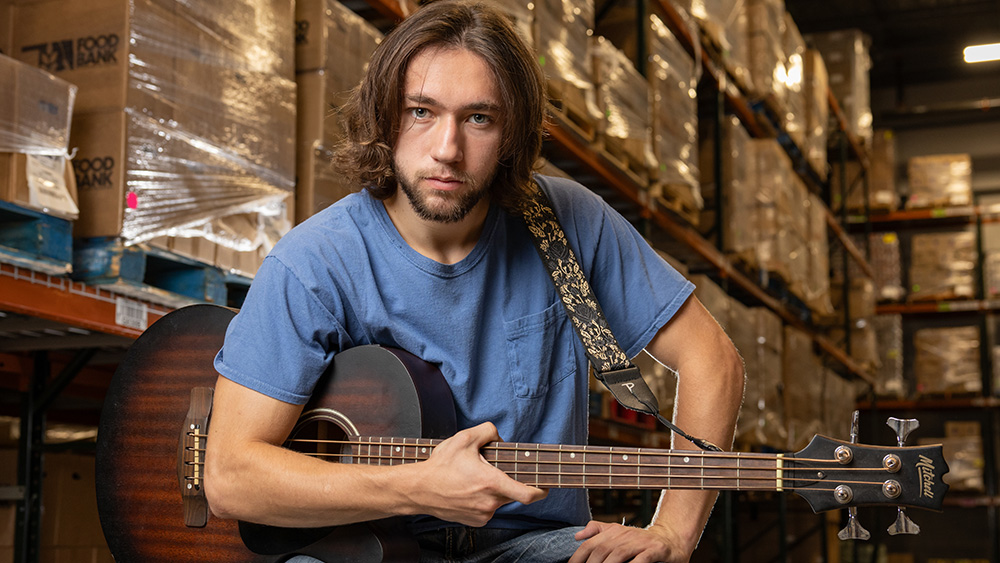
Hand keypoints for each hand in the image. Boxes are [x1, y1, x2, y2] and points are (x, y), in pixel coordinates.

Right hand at [412, 422, 547, 525]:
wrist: (419, 489)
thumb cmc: (440, 466)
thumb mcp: (464, 437)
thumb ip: (489, 430)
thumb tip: (501, 438)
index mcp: (491, 483)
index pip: (528, 494)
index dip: (541, 490)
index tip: (544, 485)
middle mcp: (489, 502)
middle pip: (512, 493)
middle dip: (507, 480)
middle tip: (491, 470)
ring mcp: (482, 514)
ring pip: (499, 500)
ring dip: (494, 490)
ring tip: (473, 479)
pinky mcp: (475, 521)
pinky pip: (488, 509)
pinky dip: (483, 499)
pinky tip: (468, 490)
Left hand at [570, 521, 691, 562]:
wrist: (671, 539)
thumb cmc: (641, 541)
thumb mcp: (618, 533)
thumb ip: (598, 532)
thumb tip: (577, 536)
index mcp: (614, 531)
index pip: (591, 544)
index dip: (578, 557)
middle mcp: (626, 535)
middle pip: (602, 550)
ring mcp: (641, 542)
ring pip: (619, 554)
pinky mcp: (656, 550)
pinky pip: (641, 560)